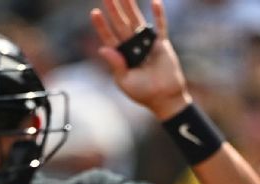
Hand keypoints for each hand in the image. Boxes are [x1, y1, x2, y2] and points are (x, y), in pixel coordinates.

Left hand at [90, 0, 191, 119]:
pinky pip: (161, 26)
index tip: (94, 12)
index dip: (101, 26)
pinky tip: (155, 2)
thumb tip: (102, 49)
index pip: (109, 37)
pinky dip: (159, 15)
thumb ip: (115, 64)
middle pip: (121, 24)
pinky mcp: (161, 44)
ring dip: (131, 7)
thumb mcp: (125, 81)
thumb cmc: (143, 93)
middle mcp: (132, 46)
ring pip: (137, 21)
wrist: (165, 98)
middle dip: (114, 9)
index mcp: (121, 56)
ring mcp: (147, 43)